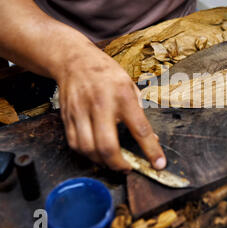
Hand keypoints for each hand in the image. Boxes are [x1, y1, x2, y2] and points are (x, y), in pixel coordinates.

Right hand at [57, 48, 165, 171]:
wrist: (75, 60)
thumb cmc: (107, 74)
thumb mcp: (130, 86)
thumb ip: (140, 113)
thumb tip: (152, 139)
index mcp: (123, 95)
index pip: (140, 128)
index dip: (151, 150)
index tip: (159, 164)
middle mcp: (101, 104)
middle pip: (107, 146)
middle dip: (119, 164)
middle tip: (128, 168)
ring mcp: (81, 111)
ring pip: (88, 149)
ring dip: (102, 162)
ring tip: (113, 162)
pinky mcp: (67, 117)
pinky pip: (75, 144)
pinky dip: (87, 154)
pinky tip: (96, 153)